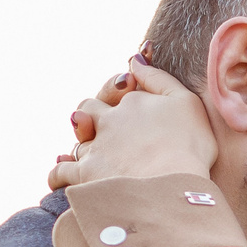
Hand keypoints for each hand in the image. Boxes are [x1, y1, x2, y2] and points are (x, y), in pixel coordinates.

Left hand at [48, 60, 215, 189]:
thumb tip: (134, 58)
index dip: (124, 95)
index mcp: (132, 102)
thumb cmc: (188, 148)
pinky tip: (60, 179)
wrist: (171, 188)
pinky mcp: (83, 174)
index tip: (133, 106)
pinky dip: (58, 173)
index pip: (120, 90)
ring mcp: (94, 147)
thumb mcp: (185, 102)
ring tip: (90, 160)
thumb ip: (158, 78)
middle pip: (88, 109)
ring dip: (82, 147)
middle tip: (104, 130)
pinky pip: (61, 171)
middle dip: (92, 116)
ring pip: (78, 141)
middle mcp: (108, 120)